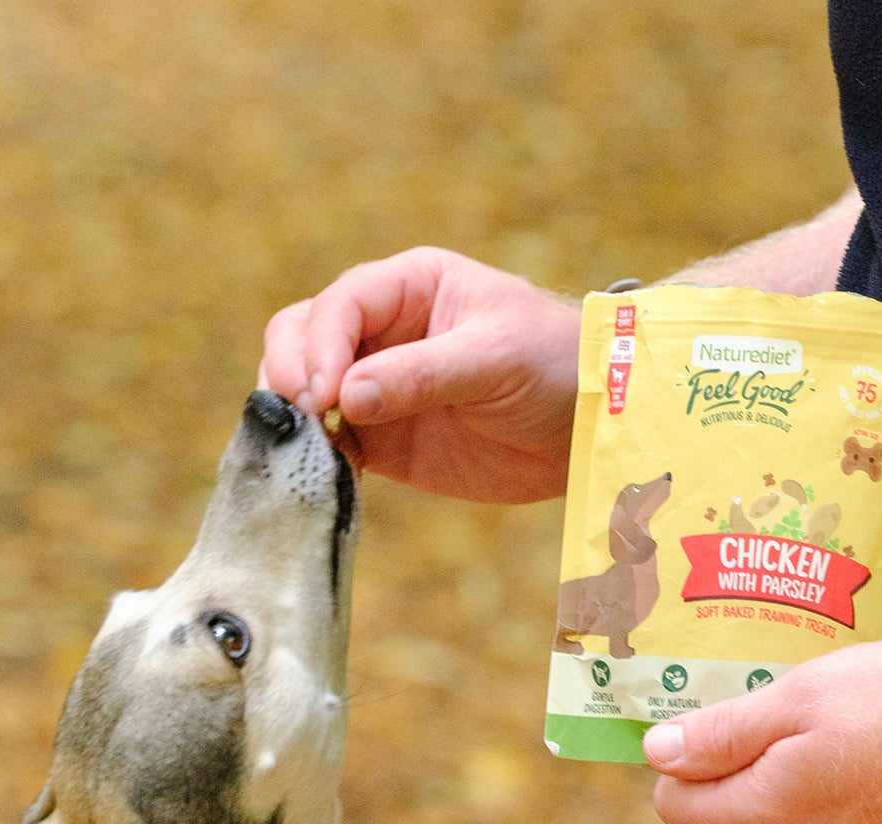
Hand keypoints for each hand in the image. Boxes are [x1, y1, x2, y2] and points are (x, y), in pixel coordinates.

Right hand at [259, 249, 579, 502]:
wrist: (590, 426)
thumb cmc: (554, 365)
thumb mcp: (494, 359)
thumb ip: (420, 375)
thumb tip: (347, 397)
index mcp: (408, 288)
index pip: (340, 306)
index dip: (321, 346)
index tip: (325, 393)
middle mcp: (382, 332)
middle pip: (300, 338)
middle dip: (291, 374)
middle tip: (308, 418)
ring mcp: (377, 388)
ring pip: (305, 392)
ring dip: (295, 418)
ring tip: (309, 450)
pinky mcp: (385, 442)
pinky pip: (332, 446)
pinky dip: (317, 459)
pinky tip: (323, 476)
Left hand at [642, 642, 881, 823]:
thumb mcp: (804, 697)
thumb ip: (723, 732)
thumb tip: (658, 753)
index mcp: (768, 814)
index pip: (679, 806)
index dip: (681, 761)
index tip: (709, 720)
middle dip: (728, 779)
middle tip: (771, 720)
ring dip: (782, 796)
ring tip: (827, 738)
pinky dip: (832, 813)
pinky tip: (872, 768)